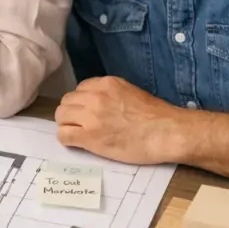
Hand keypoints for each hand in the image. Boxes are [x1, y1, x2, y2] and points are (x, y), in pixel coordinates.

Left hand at [54, 76, 184, 164]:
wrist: (167, 133)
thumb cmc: (156, 116)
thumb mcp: (129, 92)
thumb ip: (109, 94)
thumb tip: (96, 103)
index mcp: (105, 83)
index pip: (79, 90)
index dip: (81, 103)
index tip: (88, 112)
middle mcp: (94, 96)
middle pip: (66, 102)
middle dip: (71, 113)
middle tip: (81, 125)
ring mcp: (90, 116)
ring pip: (61, 116)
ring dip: (67, 125)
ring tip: (79, 134)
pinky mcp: (89, 136)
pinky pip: (63, 135)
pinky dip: (67, 139)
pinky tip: (77, 143)